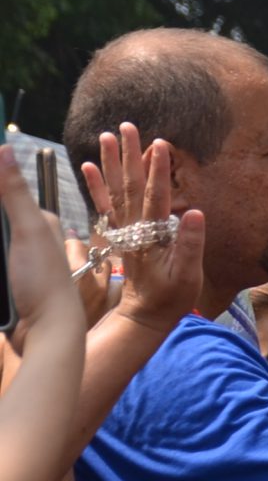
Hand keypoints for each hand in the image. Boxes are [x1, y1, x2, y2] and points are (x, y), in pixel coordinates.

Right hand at [1, 154, 77, 343]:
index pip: (3, 198)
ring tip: (7, 272)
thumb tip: (3, 147)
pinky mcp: (9, 285)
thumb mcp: (29, 230)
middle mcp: (30, 239)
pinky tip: (1, 283)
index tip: (2, 236)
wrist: (49, 333)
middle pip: (1, 225)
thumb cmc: (45, 280)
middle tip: (5, 254)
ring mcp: (18, 263)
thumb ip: (14, 192)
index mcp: (40, 221)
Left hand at [79, 124, 204, 332]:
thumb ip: (189, 245)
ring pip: (115, 191)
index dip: (158, 170)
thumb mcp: (188, 276)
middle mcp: (133, 229)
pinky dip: (95, 186)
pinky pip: (104, 206)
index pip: (155, 196)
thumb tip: (193, 211)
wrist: (144, 315)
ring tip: (107, 136)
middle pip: (130, 186)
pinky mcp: (118, 235)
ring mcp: (123, 231)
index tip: (160, 143)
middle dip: (129, 155)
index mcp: (152, 236)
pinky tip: (90, 167)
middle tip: (127, 127)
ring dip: (111, 163)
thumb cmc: (171, 298)